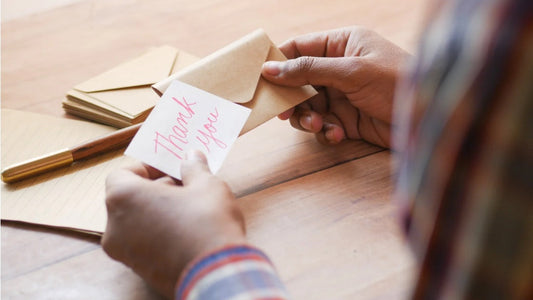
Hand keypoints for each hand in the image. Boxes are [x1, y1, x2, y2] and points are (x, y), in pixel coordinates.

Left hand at [101, 150, 245, 298]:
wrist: (216, 273)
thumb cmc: (207, 223)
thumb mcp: (206, 185)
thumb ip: (194, 168)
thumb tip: (191, 156)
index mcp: (123, 199)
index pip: (121, 174)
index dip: (147, 168)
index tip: (170, 168)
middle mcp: (115, 227)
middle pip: (128, 199)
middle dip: (156, 190)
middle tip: (185, 186)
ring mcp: (125, 253)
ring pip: (136, 223)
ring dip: (158, 212)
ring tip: (189, 209)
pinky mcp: (140, 271)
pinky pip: (145, 244)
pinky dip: (160, 234)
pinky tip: (188, 232)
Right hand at [262, 26, 409, 147]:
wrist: (429, 121)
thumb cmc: (397, 83)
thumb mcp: (352, 71)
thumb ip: (309, 69)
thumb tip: (270, 69)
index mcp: (342, 45)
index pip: (299, 48)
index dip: (278, 62)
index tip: (261, 79)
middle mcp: (339, 68)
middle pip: (298, 82)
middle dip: (293, 98)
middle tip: (285, 113)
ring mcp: (342, 95)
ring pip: (308, 107)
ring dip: (308, 119)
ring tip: (318, 126)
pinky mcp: (347, 120)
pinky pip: (323, 125)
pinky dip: (326, 132)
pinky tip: (338, 134)